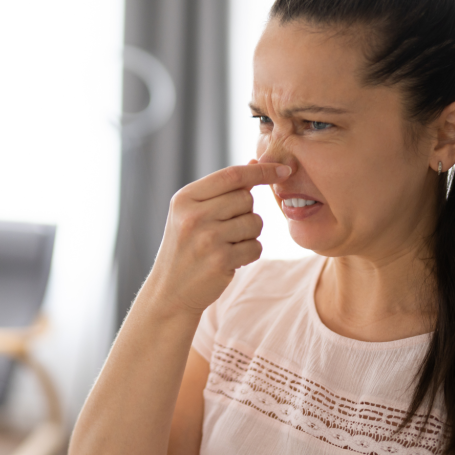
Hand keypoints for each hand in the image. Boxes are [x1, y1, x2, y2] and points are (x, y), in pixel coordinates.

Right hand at [145, 162, 290, 315]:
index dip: (262, 171)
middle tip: (227, 228)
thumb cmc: (186, 247)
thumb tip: (255, 163)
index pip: (232, 175)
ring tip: (226, 244)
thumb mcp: (193, 213)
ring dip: (248, 234)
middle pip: (246, 199)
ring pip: (254, 223)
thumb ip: (223, 189)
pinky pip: (255, 247)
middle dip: (246, 212)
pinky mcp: (221, 261)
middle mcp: (194, 216)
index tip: (284, 169)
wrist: (170, 291)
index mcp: (185, 198)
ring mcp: (207, 239)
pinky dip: (249, 253)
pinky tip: (230, 259)